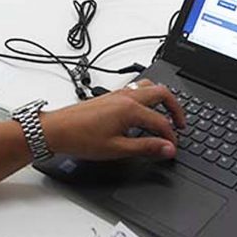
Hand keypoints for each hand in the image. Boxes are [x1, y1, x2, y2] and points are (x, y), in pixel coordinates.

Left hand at [40, 80, 184, 160]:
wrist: (56, 130)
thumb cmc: (81, 138)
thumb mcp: (117, 149)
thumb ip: (146, 147)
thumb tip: (168, 148)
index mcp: (130, 109)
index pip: (161, 121)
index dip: (171, 136)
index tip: (172, 147)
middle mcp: (126, 96)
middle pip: (162, 93)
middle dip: (175, 109)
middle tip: (180, 125)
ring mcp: (117, 93)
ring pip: (149, 87)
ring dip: (161, 99)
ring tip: (165, 115)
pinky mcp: (110, 96)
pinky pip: (136, 89)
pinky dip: (147, 98)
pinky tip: (143, 111)